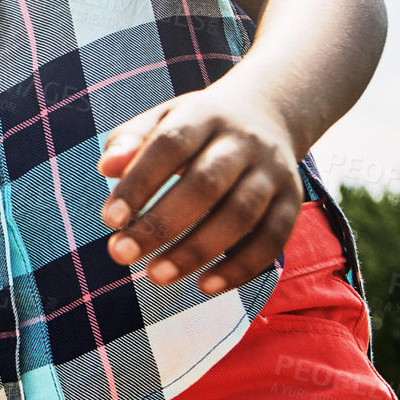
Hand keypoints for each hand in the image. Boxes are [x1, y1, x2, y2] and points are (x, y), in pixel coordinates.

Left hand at [98, 79, 302, 295]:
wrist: (267, 113)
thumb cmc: (195, 127)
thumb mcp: (161, 119)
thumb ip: (130, 140)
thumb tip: (106, 167)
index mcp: (204, 115)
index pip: (170, 146)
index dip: (140, 183)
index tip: (110, 220)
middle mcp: (243, 142)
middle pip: (205, 184)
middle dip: (162, 224)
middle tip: (122, 255)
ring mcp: (272, 172)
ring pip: (240, 215)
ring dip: (197, 251)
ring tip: (156, 277)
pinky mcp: (292, 201)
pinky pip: (273, 239)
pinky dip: (240, 267)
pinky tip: (204, 286)